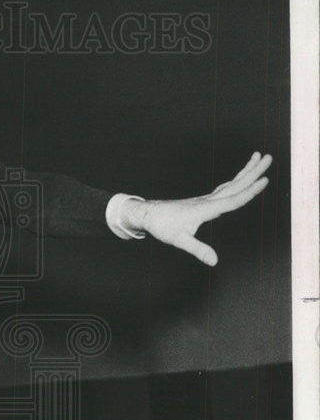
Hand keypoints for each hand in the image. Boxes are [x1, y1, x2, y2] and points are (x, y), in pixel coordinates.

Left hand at [132, 151, 272, 265]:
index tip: (265, 180)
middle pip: (236, 184)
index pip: (233, 199)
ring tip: (259, 157)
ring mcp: (206, 199)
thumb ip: (198, 250)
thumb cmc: (163, 227)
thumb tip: (214, 261)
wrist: (149, 214)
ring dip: (246, 171)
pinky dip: (236, 181)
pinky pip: (224, 188)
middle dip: (253, 171)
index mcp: (206, 209)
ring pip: (231, 183)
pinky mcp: (203, 201)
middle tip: (269, 157)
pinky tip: (241, 179)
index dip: (250, 191)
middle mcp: (208, 201)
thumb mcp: (180, 241)